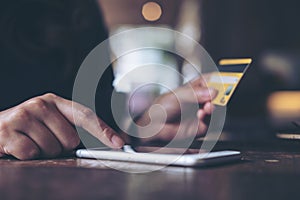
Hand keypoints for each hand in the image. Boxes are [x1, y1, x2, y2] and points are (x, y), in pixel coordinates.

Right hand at [0, 93, 123, 159]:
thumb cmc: (28, 127)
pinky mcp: (8, 131)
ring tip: (31, 142)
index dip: (103, 130)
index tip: (119, 144)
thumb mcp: (50, 120)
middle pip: (71, 139)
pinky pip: (33, 154)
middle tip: (44, 139)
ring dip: (44, 152)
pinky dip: (29, 156)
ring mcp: (23, 116)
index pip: (85, 115)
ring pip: (53, 149)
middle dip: (61, 146)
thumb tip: (104, 142)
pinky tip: (19, 146)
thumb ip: (72, 127)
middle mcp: (41, 104)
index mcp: (55, 101)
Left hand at [135, 76, 217, 141]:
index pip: (207, 81)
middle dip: (219, 94)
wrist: (154, 127)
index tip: (224, 78)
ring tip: (208, 106)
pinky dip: (208, 117)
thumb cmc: (160, 109)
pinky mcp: (200, 126)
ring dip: (214, 106)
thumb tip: (212, 91)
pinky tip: (201, 114)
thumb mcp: (176, 95)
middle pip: (215, 95)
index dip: (216, 79)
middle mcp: (198, 101)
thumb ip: (194, 93)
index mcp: (192, 89)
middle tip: (219, 93)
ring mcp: (200, 113)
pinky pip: (210, 122)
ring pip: (215, 108)